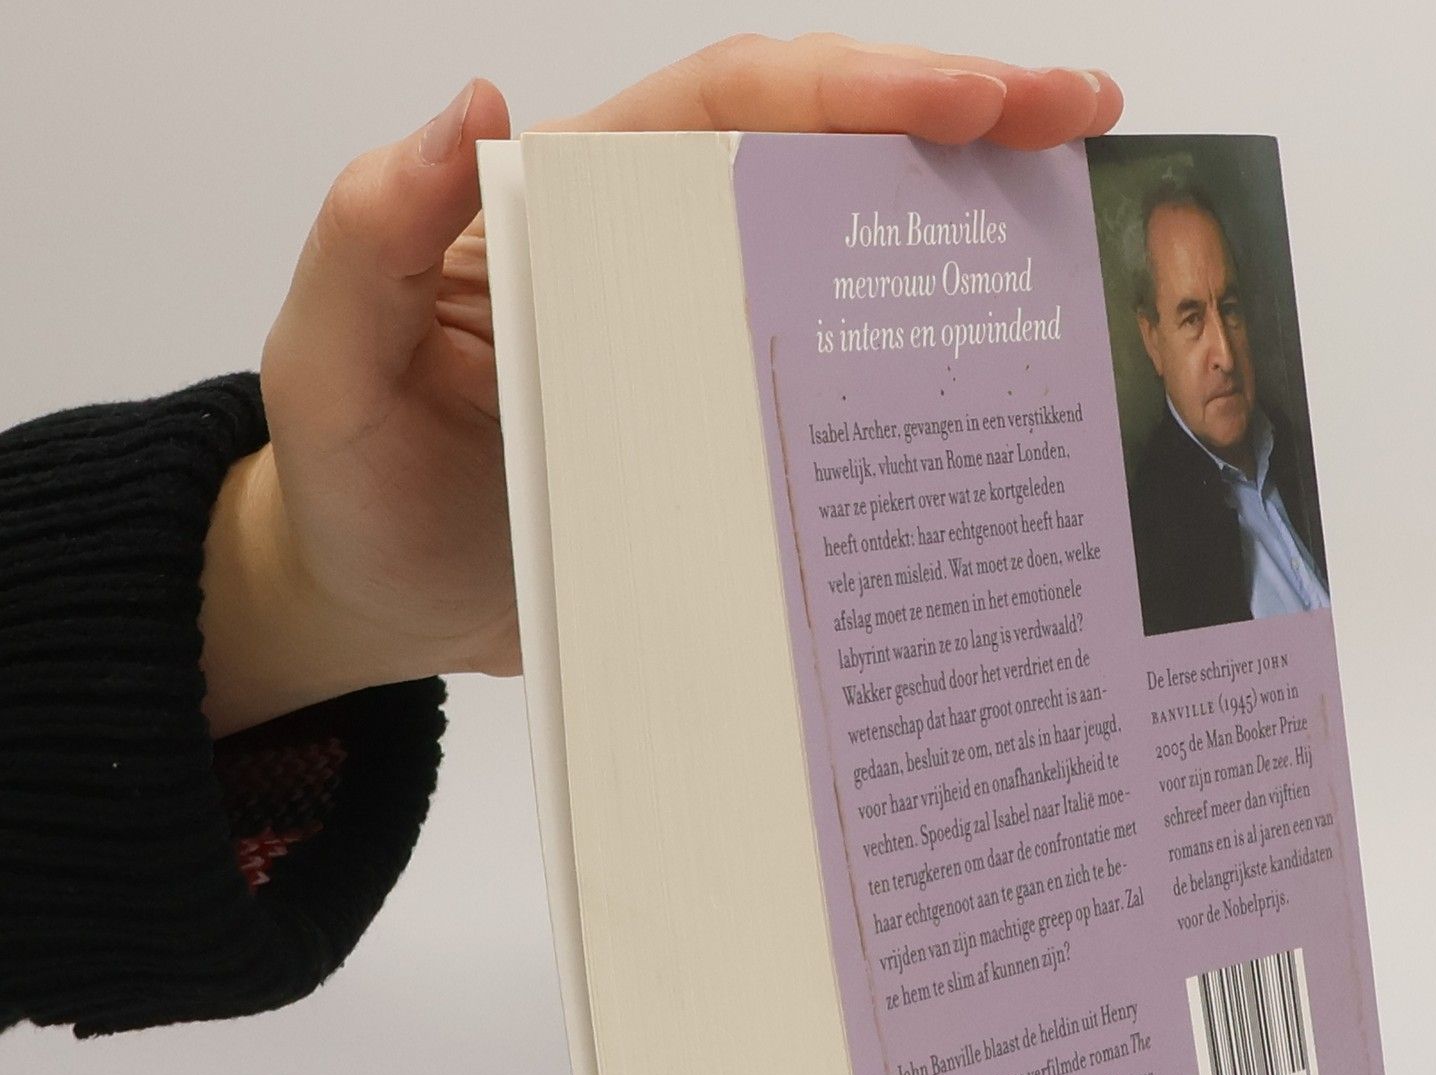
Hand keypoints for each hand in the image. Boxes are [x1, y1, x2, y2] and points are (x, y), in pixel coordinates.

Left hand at [197, 35, 1123, 737]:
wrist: (377, 604)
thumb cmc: (351, 481)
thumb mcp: (331, 360)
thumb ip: (370, 235)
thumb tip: (475, 112)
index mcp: (583, 208)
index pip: (738, 109)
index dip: (864, 90)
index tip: (984, 98)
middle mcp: (667, 260)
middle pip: (829, 160)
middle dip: (965, 123)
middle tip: (1086, 123)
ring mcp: (713, 353)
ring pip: (856, 267)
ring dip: (971, 238)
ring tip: (1086, 228)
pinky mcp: (738, 446)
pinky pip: (843, 401)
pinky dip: (928, 390)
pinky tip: (1015, 392)